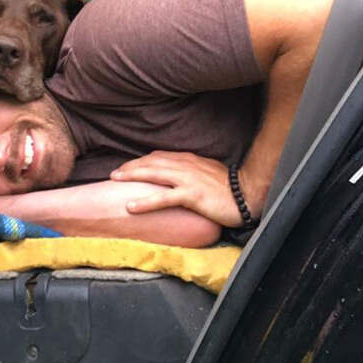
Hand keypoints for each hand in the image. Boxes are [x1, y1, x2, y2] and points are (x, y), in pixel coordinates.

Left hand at [111, 150, 244, 227]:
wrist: (247, 193)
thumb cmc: (229, 186)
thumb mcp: (206, 172)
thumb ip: (191, 170)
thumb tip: (177, 175)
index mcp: (188, 160)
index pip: (158, 157)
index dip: (141, 161)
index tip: (128, 166)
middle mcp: (184, 165)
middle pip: (151, 162)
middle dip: (131, 166)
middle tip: (114, 173)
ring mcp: (187, 179)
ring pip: (153, 174)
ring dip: (132, 176)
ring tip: (115, 180)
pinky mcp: (191, 195)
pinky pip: (163, 198)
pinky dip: (145, 202)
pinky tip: (130, 206)